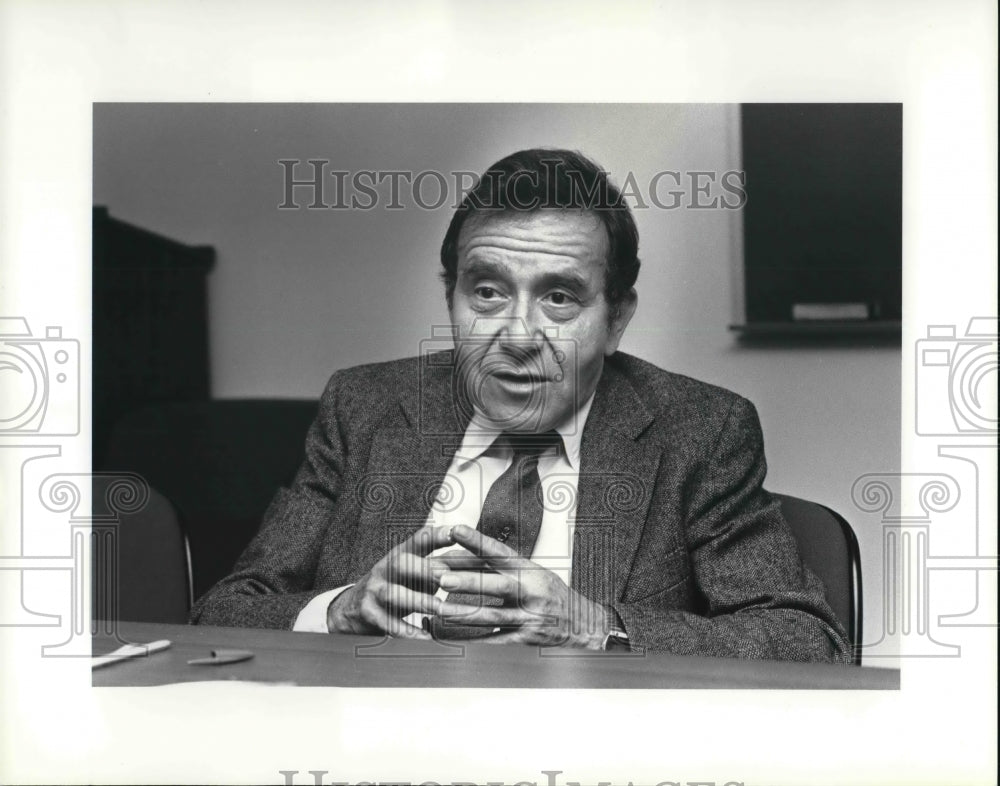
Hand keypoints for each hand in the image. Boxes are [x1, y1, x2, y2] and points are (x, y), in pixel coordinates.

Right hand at [326, 525, 452, 638]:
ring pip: (395, 594)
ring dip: (419, 601)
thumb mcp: (413, 571)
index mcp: (401, 554)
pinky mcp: (368, 613)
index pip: (419, 540)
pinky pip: (388, 623)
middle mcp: (385, 569)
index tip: (456, 532)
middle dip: (426, 569)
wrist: (352, 608)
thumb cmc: (396, 586)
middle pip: (403, 563)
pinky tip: (425, 637)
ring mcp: (374, 591)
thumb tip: (475, 561)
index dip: (437, 535)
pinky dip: (408, 631)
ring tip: (440, 609)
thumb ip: (439, 566)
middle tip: (447, 576)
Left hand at [435, 524, 610, 648]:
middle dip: (468, 581)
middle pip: (497, 585)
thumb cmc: (551, 594)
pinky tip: (455, 637)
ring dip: (464, 612)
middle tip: (441, 576)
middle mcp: (530, 592)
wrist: (582, 623)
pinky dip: (474, 638)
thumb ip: (503, 566)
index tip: (455, 530)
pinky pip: (496, 639)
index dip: (477, 541)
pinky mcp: (526, 638)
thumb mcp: (534, 572)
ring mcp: (528, 617)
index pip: (500, 552)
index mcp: (529, 570)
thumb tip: (466, 554)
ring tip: (439, 609)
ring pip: (493, 615)